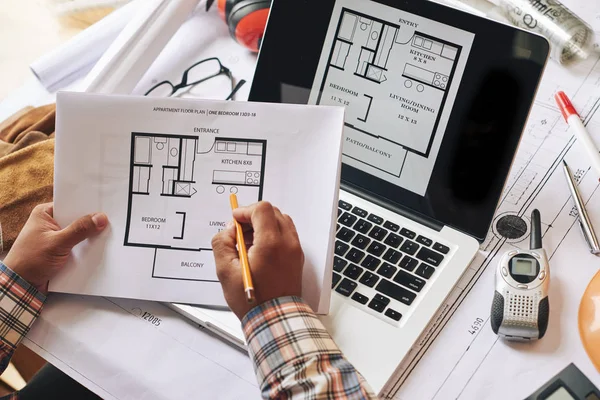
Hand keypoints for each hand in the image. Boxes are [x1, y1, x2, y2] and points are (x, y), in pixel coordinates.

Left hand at [3, 203, 107, 292]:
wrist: (21, 285)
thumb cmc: (30, 261)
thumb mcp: (57, 243)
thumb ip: (79, 230)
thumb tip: (100, 218)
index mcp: (45, 214)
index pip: (71, 204)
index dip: (87, 206)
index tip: (104, 208)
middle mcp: (50, 223)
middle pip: (77, 219)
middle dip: (90, 224)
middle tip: (108, 223)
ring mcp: (56, 237)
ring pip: (78, 234)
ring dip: (89, 238)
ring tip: (106, 236)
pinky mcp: (61, 250)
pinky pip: (78, 246)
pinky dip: (85, 249)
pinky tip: (97, 249)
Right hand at [212, 201, 303, 319]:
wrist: (274, 318)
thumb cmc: (252, 299)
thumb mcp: (226, 271)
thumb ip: (222, 244)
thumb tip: (228, 231)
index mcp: (271, 243)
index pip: (262, 210)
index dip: (245, 211)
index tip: (235, 220)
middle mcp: (287, 243)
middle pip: (272, 212)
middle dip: (253, 216)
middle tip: (240, 231)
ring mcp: (295, 250)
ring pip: (281, 221)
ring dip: (264, 224)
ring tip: (249, 242)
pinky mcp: (297, 257)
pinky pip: (286, 234)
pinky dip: (273, 234)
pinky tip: (260, 249)